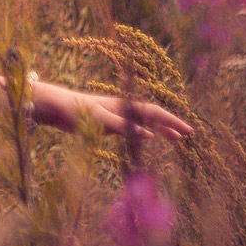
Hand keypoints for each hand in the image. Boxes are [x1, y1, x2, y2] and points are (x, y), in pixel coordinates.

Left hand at [42, 87, 194, 141]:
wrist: (56, 107)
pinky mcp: (109, 122)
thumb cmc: (77, 112)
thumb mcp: (101, 121)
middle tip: (188, 135)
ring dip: (161, 130)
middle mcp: (124, 108)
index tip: (188, 131)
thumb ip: (125, 128)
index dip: (172, 122)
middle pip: (153, 116)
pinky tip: (150, 139)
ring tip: (176, 140)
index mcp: (125, 105)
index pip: (155, 113)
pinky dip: (146, 133)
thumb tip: (150, 135)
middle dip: (171, 125)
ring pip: (145, 122)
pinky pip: (134, 127)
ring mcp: (117, 114)